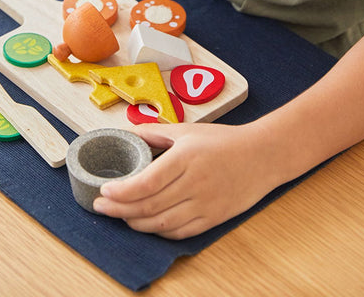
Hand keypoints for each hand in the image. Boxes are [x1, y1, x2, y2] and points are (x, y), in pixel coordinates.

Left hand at [93, 123, 282, 239]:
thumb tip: (129, 132)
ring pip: (161, 223)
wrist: (262, 156)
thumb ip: (155, 132)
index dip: (121, 191)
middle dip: (118, 209)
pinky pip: (180, 232)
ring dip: (135, 222)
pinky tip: (147, 223)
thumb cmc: (224, 140)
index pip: (145, 183)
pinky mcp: (213, 218)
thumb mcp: (188, 130)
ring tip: (120, 215)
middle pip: (148, 206)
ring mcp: (205, 204)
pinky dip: (159, 230)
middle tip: (101, 205)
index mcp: (185, 158)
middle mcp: (194, 184)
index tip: (104, 190)